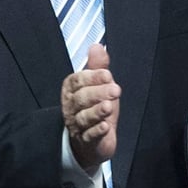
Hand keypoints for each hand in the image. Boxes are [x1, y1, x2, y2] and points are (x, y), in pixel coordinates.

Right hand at [61, 43, 120, 171]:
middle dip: (98, 93)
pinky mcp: (86, 141)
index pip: (77, 81)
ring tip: (109, 107)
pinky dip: (97, 131)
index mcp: (72, 91)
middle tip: (116, 90)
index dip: (92, 77)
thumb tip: (97, 46)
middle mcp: (71, 108)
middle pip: (80, 99)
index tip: (108, 75)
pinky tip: (106, 126)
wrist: (91, 140)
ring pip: (83, 118)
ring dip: (96, 112)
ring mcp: (77, 125)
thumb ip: (98, 66)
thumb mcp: (99, 85)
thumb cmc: (94, 107)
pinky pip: (89, 136)